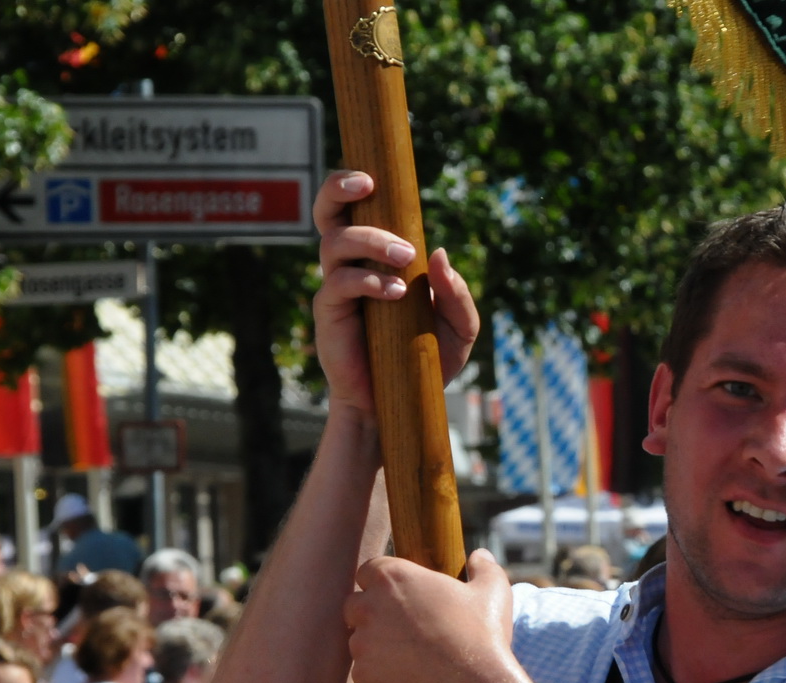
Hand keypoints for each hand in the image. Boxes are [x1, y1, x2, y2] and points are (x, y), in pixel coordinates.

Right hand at [312, 169, 480, 423]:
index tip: (375, 175)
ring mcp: (337, 287)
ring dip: (371, 240)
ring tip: (405, 259)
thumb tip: (440, 253)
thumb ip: (457, 294)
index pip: (356, 210)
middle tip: (367, 186)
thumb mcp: (459, 329)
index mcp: (376, 258)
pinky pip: (340, 283)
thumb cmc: (425, 361)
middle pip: (326, 212)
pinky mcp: (331, 314)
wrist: (402, 404)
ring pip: (334, 242)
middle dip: (338, 189)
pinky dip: (369, 281)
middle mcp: (350, 265)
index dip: (353, 184)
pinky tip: (396, 293)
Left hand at [345, 550, 515, 682]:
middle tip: (405, 628)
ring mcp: (361, 643)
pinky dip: (383, 675)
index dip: (383, 583)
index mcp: (392, 577)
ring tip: (414, 657)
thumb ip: (483, 567)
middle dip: (373, 615)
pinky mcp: (362, 676)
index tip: (402, 596)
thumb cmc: (481, 634)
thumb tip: (479, 556)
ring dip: (378, 647)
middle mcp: (368, 606)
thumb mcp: (492, 590)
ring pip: (360, 641)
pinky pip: (366, 672)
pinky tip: (411, 678)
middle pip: (355, 606)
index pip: (368, 571)